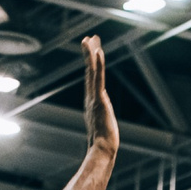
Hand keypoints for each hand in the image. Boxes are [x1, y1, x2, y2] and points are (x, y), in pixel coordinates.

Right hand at [80, 35, 116, 157]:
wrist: (101, 151)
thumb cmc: (102, 145)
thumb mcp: (102, 132)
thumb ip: (100, 128)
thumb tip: (99, 135)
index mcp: (91, 103)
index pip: (91, 80)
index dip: (91, 66)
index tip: (92, 53)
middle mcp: (90, 98)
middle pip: (89, 71)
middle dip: (88, 54)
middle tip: (88, 38)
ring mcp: (93, 98)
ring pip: (91, 71)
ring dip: (90, 54)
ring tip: (89, 39)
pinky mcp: (99, 99)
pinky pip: (98, 78)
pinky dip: (98, 64)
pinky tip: (98, 52)